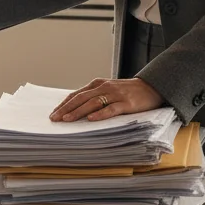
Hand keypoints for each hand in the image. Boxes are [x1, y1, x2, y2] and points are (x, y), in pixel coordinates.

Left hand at [50, 78, 164, 121]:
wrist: (151, 87)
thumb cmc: (127, 91)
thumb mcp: (108, 90)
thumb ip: (94, 97)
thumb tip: (75, 109)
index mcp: (97, 84)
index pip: (76, 94)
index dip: (64, 104)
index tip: (53, 113)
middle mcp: (104, 87)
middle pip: (81, 98)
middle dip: (66, 109)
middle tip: (55, 118)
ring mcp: (115, 94)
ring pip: (93, 103)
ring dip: (78, 111)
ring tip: (67, 120)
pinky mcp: (126, 103)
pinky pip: (111, 109)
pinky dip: (100, 114)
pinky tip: (91, 119)